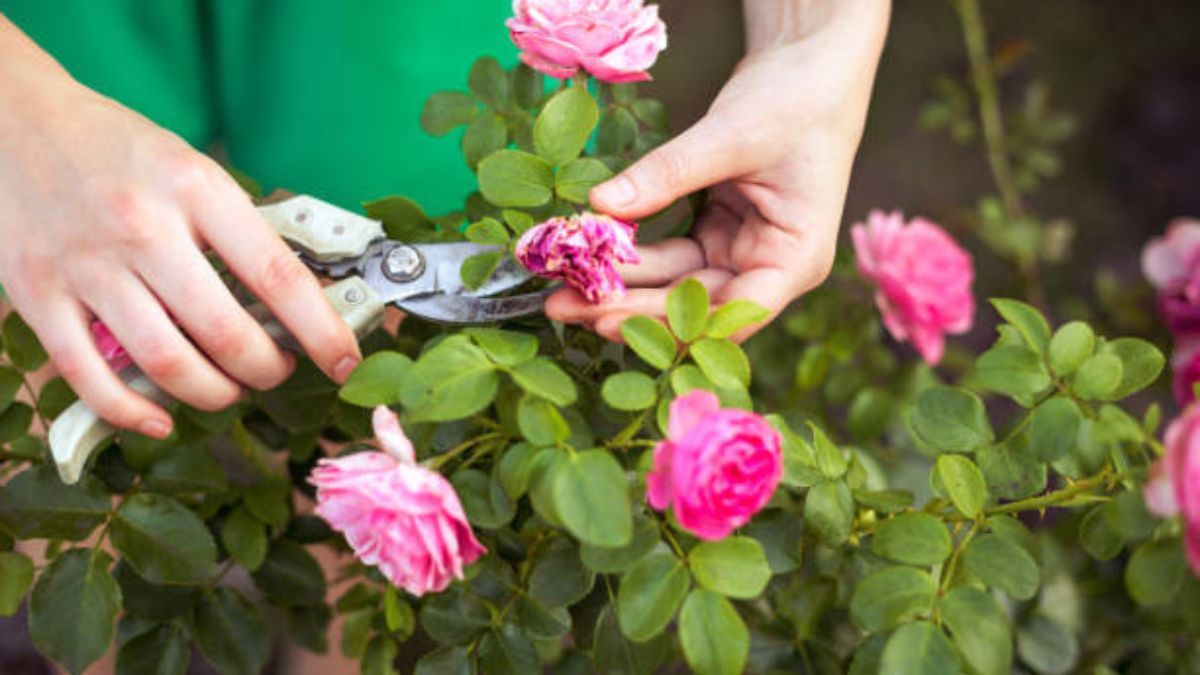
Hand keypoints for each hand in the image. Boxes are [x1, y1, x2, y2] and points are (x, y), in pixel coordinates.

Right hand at [0, 17, 360, 437]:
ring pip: (167, 364)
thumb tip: (302, 299)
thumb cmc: (119, 151)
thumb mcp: (193, 168)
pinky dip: (133, 413)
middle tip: (278, 371)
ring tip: (229, 388)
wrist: (15, 120)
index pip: (277, 275)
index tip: (344, 361)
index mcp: (196, 189)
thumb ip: (238, 229)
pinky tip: (161, 419)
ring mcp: (86, 265)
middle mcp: (143, 228)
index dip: (321, 331)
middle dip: (267, 370)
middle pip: (226, 334)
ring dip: (214, 395)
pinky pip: (90, 377)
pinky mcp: (37, 294)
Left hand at [545, 1, 889, 340]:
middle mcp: (769, 267)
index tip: (608, 322)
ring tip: (561, 291)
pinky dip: (632, 257)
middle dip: (629, 308)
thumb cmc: (795, 99)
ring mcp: (741, 253)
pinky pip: (669, 257)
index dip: (670, 323)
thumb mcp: (730, 135)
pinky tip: (588, 258)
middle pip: (695, 305)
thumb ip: (668, 174)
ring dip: (622, 286)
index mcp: (796, 258)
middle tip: (563, 307)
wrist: (810, 65)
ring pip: (675, 284)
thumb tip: (601, 204)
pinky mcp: (717, 234)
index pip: (732, 312)